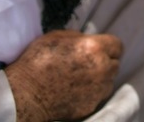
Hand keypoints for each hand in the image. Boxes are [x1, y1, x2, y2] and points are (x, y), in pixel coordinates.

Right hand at [4, 30, 122, 121]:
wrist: (26, 94)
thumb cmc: (37, 61)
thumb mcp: (57, 36)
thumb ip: (78, 38)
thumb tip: (87, 40)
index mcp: (95, 48)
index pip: (117, 45)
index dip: (108, 45)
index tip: (99, 47)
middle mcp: (102, 69)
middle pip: (115, 63)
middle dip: (105, 61)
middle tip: (87, 62)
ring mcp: (98, 90)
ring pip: (109, 81)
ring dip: (100, 77)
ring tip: (81, 77)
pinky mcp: (92, 106)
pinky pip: (98, 95)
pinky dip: (92, 92)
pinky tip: (76, 89)